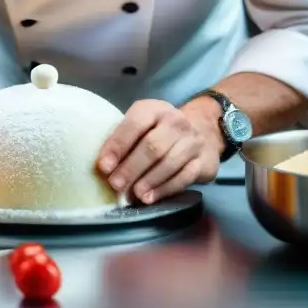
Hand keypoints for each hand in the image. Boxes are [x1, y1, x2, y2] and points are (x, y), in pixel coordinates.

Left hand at [96, 98, 222, 203]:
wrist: (203, 130)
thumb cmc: (160, 130)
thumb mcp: (143, 124)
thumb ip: (125, 138)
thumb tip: (103, 166)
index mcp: (155, 109)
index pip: (135, 123)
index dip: (118, 144)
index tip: (104, 166)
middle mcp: (176, 122)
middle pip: (153, 146)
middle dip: (131, 167)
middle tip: (115, 184)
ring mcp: (193, 141)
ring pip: (169, 163)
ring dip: (148, 181)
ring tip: (133, 194)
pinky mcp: (204, 161)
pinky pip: (184, 177)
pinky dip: (164, 189)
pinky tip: (150, 198)